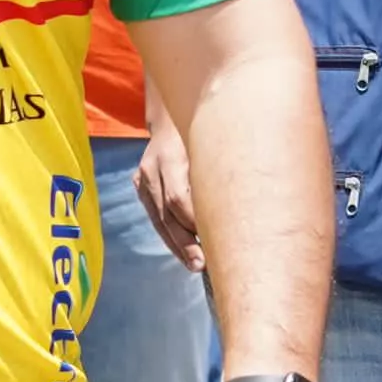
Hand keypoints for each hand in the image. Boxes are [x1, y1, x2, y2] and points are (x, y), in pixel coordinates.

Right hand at [136, 119, 205, 272]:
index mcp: (170, 156)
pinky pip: (155, 216)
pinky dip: (169, 235)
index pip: (178, 198)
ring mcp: (142, 177)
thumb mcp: (212, 144)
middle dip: (184, 243)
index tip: (213, 240)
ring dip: (176, 245)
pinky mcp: (140, 185)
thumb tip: (242, 210)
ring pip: (158, 219)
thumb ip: (220, 172)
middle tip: (201, 265)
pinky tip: (182, 251)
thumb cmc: (205, 130)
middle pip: (166, 214)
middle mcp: (151, 168)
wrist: (173, 115)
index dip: (194, 222)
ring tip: (194, 265)